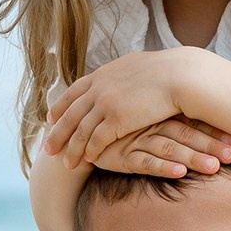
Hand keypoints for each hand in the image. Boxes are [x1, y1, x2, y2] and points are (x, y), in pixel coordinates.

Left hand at [43, 49, 209, 168]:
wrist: (182, 74)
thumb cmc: (172, 72)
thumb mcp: (140, 67)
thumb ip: (127, 75)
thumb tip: (127, 75)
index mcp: (104, 74)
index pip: (74, 91)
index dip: (61, 106)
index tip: (50, 118)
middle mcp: (99, 88)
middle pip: (71, 113)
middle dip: (57, 132)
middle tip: (48, 148)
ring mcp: (106, 103)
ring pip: (80, 130)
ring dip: (71, 148)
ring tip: (65, 163)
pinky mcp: (116, 119)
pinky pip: (96, 139)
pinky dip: (90, 151)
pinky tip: (87, 161)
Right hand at [94, 116, 230, 178]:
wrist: (87, 137)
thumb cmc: (128, 129)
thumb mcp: (153, 119)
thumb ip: (179, 118)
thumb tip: (216, 121)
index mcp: (160, 111)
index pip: (192, 119)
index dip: (213, 129)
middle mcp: (150, 122)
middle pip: (185, 133)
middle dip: (210, 145)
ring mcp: (136, 138)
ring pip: (169, 147)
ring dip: (192, 157)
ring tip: (213, 167)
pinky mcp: (122, 155)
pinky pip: (145, 162)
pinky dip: (163, 166)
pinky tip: (179, 172)